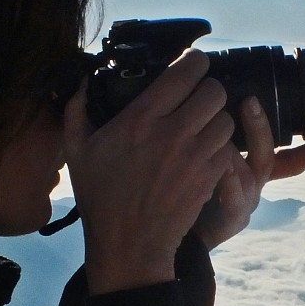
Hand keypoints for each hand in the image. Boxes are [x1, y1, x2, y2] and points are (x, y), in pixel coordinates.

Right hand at [64, 50, 238, 293]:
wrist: (129, 244)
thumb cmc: (101, 198)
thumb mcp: (77, 152)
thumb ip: (76, 111)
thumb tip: (81, 82)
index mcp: (140, 119)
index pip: (184, 73)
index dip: (194, 62)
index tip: (192, 64)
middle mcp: (172, 132)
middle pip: (215, 91)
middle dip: (209, 90)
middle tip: (198, 98)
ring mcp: (194, 156)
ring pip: (225, 119)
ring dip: (217, 119)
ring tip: (203, 127)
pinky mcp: (209, 178)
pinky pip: (228, 150)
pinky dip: (220, 148)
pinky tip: (205, 153)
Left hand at [193, 96, 304, 249]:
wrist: (175, 232)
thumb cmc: (189, 187)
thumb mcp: (208, 158)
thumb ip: (216, 133)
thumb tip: (215, 95)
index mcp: (256, 169)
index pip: (291, 157)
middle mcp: (256, 185)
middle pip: (268, 156)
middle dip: (260, 127)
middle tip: (249, 100)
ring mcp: (246, 203)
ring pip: (245, 173)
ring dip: (230, 150)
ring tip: (216, 129)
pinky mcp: (229, 219)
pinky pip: (232, 198)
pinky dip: (227, 182)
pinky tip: (220, 168)